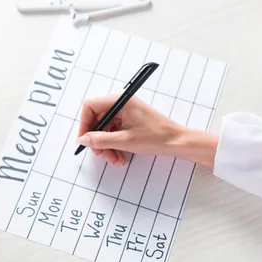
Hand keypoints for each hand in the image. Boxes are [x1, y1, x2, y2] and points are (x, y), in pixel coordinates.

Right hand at [77, 95, 218, 168]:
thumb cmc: (157, 137)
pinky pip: (114, 133)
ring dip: (107, 146)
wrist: (177, 142)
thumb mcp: (124, 141)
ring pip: (106, 129)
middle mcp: (122, 104)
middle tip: (100, 154)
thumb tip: (83, 139)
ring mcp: (126, 113)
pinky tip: (120, 157)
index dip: (85, 123)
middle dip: (97, 139)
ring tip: (114, 159)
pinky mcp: (130, 122)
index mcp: (120, 102)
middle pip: (98, 120)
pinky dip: (114, 146)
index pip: (91, 106)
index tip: (85, 139)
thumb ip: (100, 140)